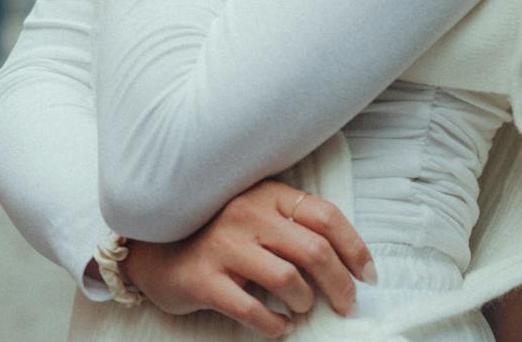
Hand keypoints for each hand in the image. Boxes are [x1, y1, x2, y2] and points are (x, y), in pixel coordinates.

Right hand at [122, 179, 375, 336]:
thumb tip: (347, 262)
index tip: (367, 276)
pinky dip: (274, 324)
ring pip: (288, 279)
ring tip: (303, 309)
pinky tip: (280, 327)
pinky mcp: (203, 279)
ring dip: (305, 301)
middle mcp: (247, 214)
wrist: (154, 251)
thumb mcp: (257, 216)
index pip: (326, 216)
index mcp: (268, 194)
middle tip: (347, 304)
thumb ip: (293, 226)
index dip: (355, 249)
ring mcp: (224, 246)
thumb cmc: (220, 237)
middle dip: (340, 284)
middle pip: (314, 250)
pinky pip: (251, 308)